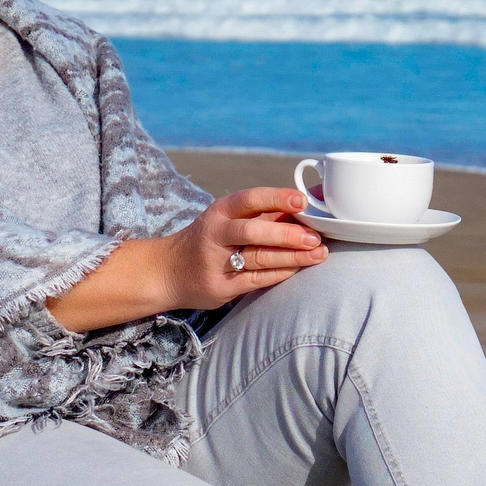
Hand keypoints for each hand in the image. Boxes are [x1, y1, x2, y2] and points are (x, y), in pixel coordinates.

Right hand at [41, 187, 327, 331]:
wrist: (167, 271)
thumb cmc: (207, 240)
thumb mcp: (225, 220)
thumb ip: (259, 215)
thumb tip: (304, 208)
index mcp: (220, 211)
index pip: (250, 199)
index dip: (277, 198)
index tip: (302, 201)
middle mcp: (216, 233)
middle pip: (256, 232)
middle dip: (290, 235)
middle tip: (316, 238)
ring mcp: (217, 262)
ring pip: (260, 258)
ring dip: (293, 257)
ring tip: (318, 255)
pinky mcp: (221, 287)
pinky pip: (256, 280)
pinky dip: (280, 274)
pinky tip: (297, 270)